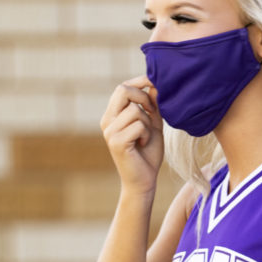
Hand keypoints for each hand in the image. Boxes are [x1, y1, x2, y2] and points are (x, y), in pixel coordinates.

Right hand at [100, 76, 163, 194]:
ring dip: (148, 122)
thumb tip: (154, 84)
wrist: (144, 180)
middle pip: (123, 90)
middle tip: (152, 112)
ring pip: (135, 110)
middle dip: (143, 97)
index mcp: (113, 114)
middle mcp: (107, 120)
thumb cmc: (148, 152)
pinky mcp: (116, 142)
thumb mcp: (153, 124)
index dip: (139, 81)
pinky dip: (146, 133)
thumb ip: (152, 105)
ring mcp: (109, 131)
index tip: (154, 82)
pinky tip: (143, 144)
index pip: (122, 87)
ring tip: (146, 136)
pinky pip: (138, 125)